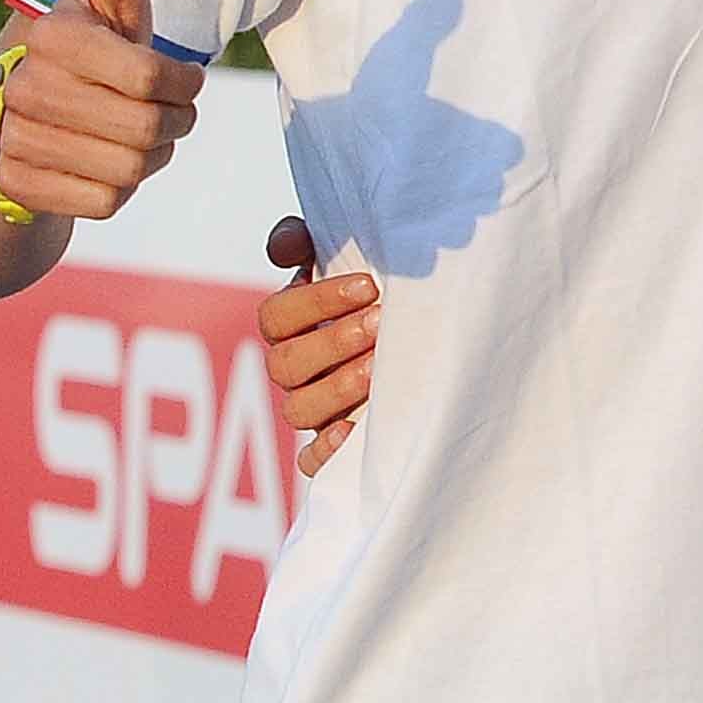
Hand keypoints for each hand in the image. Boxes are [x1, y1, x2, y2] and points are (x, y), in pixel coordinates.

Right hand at [0, 0, 202, 218]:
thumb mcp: (104, 1)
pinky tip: (105, 164)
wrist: (12, 120)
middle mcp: (24, 86)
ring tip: (136, 138)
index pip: (150, 79)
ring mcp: (15, 139)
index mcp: (54, 36)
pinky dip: (121, 188)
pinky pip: (106, 201)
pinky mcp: (17, 186)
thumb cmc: (84, 52)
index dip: (182, 85)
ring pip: (130, 169)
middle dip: (174, 125)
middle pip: (147, 129)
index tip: (181, 80)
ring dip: (150, 158)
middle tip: (167, 115)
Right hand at [259, 214, 375, 474]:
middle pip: (285, 365)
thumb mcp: (350, 256)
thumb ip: (307, 240)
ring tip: (380, 369)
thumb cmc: (380, 293)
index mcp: (290, 325)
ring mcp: (313, 410)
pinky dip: (325, 452)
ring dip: (337, 388)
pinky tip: (354, 428)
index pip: (277, 316)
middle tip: (380, 323)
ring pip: (299, 410)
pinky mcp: (333, 447)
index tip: (368, 286)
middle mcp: (295, 370)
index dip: (316, 301)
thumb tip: (286, 246)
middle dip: (333, 342)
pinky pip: (309, 463)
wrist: (425, 336)